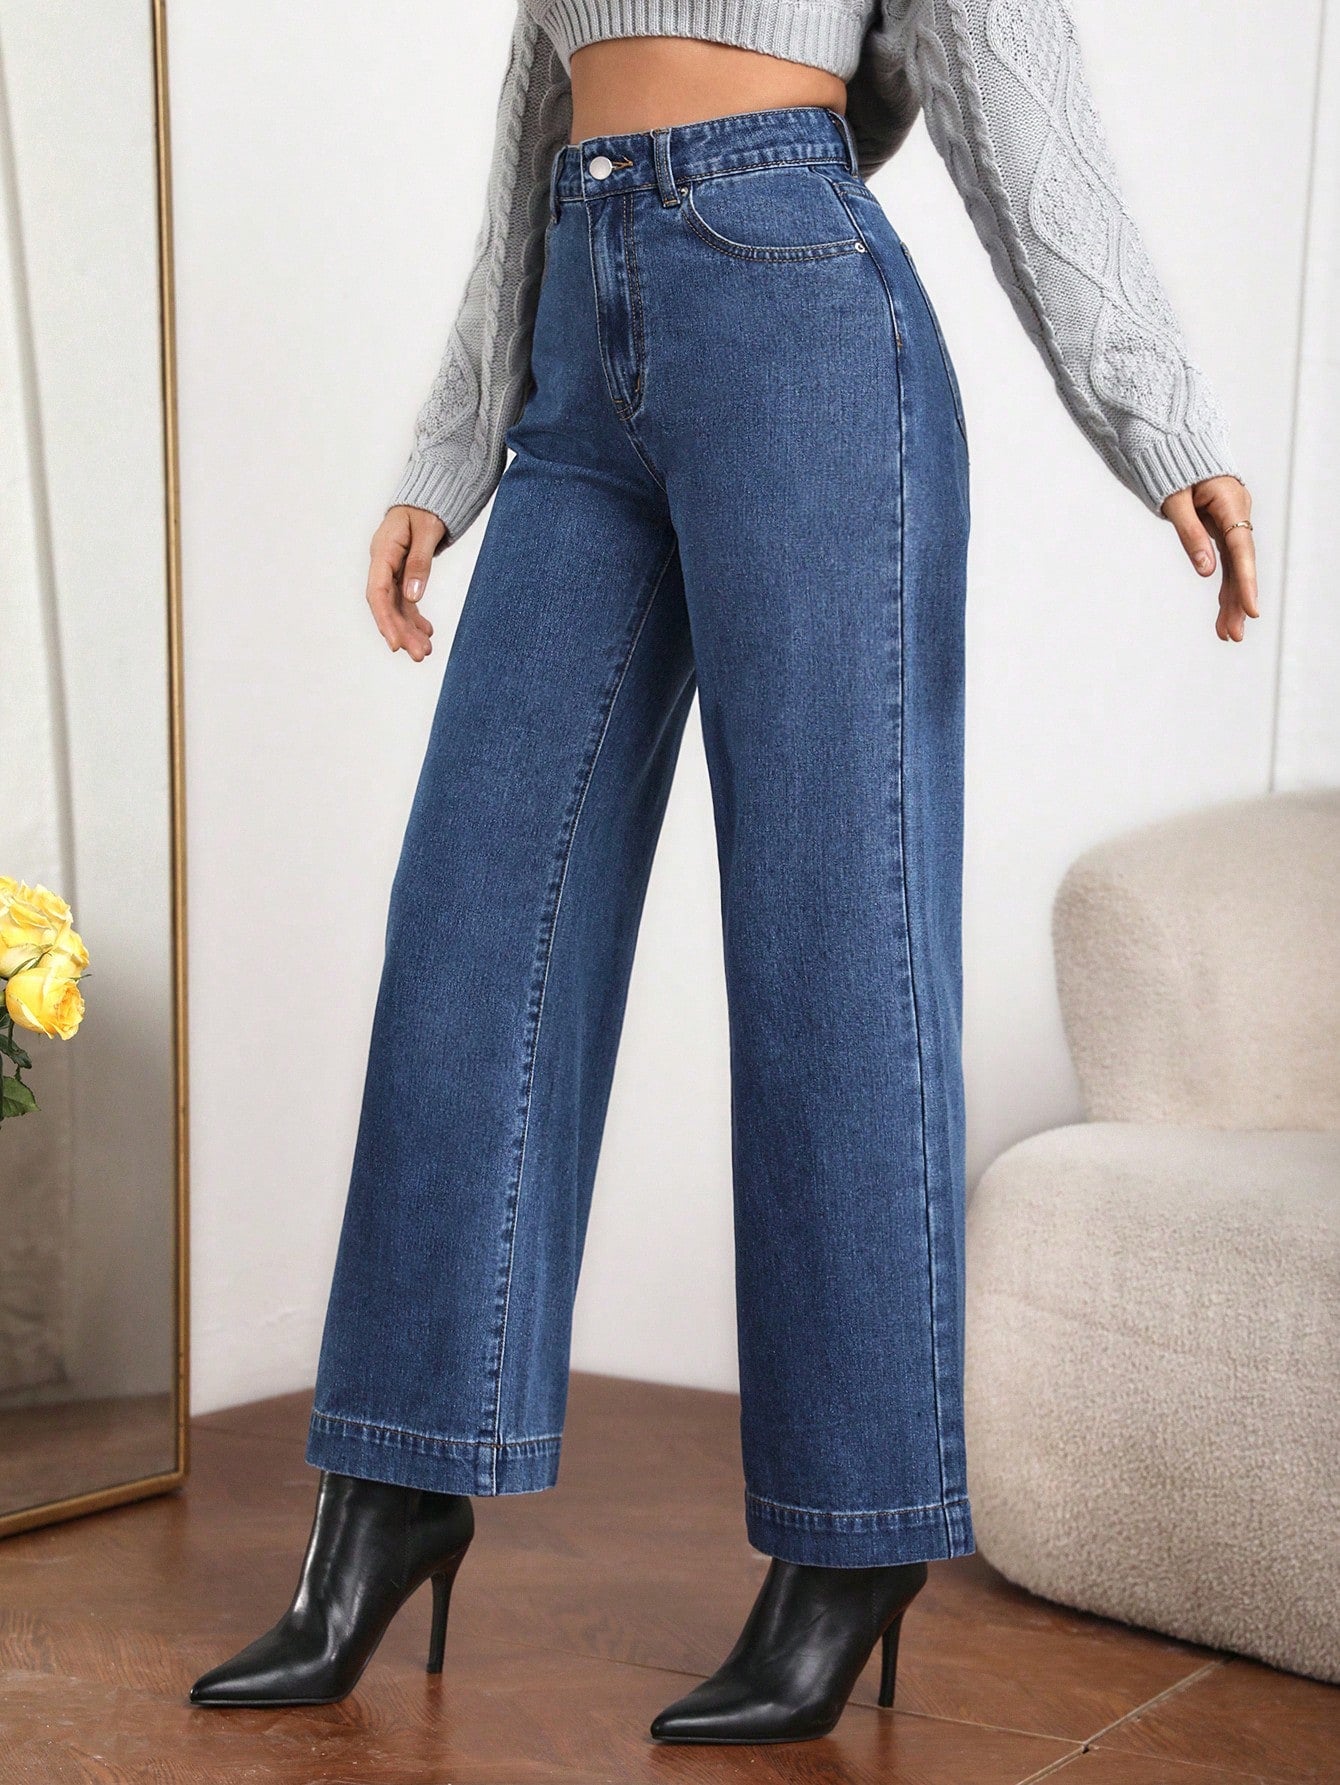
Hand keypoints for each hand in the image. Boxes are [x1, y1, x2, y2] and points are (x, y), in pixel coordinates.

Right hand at [366, 505, 447, 660]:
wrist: (427, 497)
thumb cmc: (426, 508)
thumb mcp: (427, 529)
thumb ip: (420, 562)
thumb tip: (413, 597)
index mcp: (383, 551)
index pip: (378, 592)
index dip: (384, 619)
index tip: (395, 643)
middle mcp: (382, 564)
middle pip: (387, 605)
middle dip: (401, 632)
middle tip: (420, 655)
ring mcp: (391, 570)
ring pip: (396, 607)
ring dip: (409, 630)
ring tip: (426, 651)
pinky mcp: (401, 574)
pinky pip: (405, 601)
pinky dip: (415, 618)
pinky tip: (427, 633)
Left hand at [1161, 475, 1257, 641]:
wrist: (1177, 448)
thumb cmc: (1174, 469)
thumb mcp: (1175, 500)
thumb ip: (1190, 533)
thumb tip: (1206, 571)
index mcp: (1230, 502)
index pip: (1241, 549)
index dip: (1246, 581)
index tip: (1251, 609)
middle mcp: (1238, 514)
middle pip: (1241, 564)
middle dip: (1238, 601)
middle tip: (1233, 636)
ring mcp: (1233, 524)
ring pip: (1236, 568)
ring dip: (1231, 601)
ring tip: (1227, 635)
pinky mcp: (1224, 531)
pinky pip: (1228, 563)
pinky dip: (1225, 587)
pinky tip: (1224, 614)